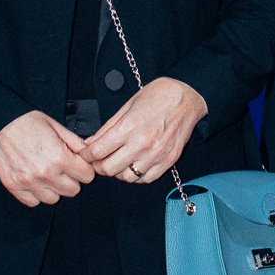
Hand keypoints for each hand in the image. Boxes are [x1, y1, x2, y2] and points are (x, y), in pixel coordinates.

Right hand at [0, 111, 94, 206]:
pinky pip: (33, 202)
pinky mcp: (14, 186)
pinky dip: (36, 194)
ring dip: (53, 188)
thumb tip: (88, 154)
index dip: (84, 169)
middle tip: (62, 169)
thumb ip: (75, 143)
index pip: (87, 176)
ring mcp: (28, 182)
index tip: (77, 164)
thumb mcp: (56, 126)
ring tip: (47, 174)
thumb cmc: (27, 122)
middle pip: (73, 190)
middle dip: (71, 179)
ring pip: (54, 199)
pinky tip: (35, 181)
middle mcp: (45, 173)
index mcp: (59, 157)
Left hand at [84, 79, 206, 183]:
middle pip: (109, 169)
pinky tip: (134, 164)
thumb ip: (108, 127)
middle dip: (99, 166)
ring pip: (127, 178)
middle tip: (99, 160)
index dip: (86, 155)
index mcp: (129, 127)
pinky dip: (137, 175)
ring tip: (118, 162)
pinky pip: (146, 179)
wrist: (188, 98)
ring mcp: (156, 155)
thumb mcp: (128, 106)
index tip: (86, 154)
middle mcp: (142, 144)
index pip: (98, 152)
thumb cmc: (159, 96)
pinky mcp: (168, 161)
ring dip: (118, 172)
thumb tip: (90, 142)